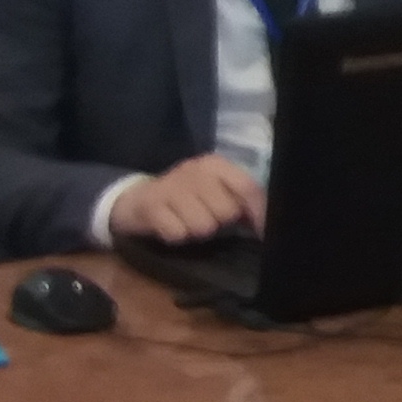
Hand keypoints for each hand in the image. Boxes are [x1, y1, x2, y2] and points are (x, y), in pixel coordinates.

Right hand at [110, 156, 266, 243]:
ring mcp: (172, 186)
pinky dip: (176, 236)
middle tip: (204, 217)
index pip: (247, 187)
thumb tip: (266, 222)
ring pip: (203, 226)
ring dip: (195, 231)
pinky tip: (169, 226)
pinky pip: (178, 234)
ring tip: (186, 222)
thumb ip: (239, 200)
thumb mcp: (212, 191)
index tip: (260, 234)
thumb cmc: (184, 198)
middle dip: (219, 222)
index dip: (258, 213)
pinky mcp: (151, 206)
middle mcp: (195, 170)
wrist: (135, 199)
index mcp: (215, 165)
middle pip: (226, 212)